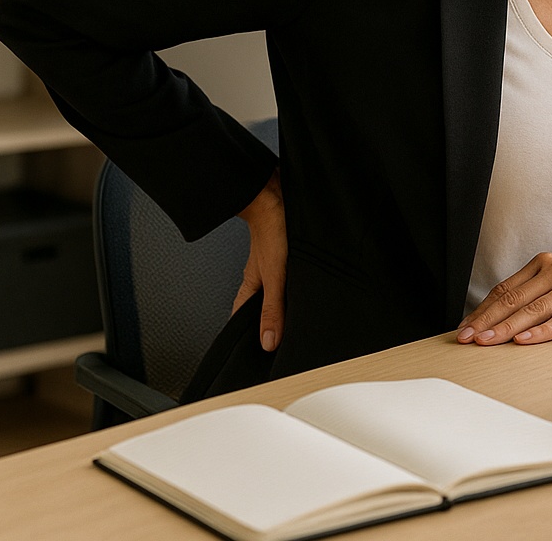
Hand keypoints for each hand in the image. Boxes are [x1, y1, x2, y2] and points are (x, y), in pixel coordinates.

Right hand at [234, 169, 286, 350]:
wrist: (278, 194)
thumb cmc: (272, 228)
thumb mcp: (275, 277)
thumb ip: (272, 309)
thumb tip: (268, 342)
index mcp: (251, 287)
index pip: (242, 319)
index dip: (248, 337)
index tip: (255, 356)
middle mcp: (261, 277)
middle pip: (263, 308)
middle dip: (272, 323)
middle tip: (284, 343)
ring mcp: (275, 265)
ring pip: (279, 293)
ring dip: (288, 304)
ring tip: (300, 320)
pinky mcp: (289, 254)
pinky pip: (291, 278)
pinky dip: (298, 288)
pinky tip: (309, 290)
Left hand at [456, 246, 551, 345]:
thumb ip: (537, 290)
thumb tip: (502, 316)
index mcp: (544, 263)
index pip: (505, 289)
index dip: (482, 310)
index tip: (464, 328)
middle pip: (513, 299)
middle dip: (486, 321)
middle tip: (466, 339)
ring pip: (533, 310)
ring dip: (506, 329)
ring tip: (487, 343)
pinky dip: (542, 331)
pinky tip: (525, 340)